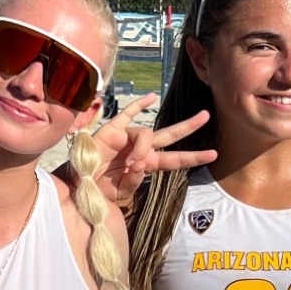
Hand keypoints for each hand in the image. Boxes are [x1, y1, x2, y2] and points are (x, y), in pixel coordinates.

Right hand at [91, 94, 214, 208]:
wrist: (77, 182)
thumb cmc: (98, 189)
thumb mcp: (118, 193)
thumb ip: (132, 182)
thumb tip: (141, 164)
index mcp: (147, 165)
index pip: (175, 160)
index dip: (194, 157)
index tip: (214, 154)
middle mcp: (142, 149)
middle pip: (171, 136)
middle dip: (189, 126)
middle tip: (206, 115)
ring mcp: (128, 138)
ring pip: (147, 134)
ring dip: (143, 149)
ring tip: (130, 164)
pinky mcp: (112, 129)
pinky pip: (127, 114)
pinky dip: (139, 105)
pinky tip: (151, 97)